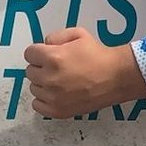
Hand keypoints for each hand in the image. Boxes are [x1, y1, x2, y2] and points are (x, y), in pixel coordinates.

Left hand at [23, 28, 145, 118]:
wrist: (116, 77)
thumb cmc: (98, 55)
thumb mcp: (78, 34)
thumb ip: (56, 36)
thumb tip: (44, 46)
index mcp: (52, 57)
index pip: (29, 54)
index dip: (39, 52)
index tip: (48, 55)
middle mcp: (49, 78)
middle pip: (30, 71)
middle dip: (41, 67)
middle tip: (57, 68)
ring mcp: (53, 97)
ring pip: (34, 88)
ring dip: (43, 83)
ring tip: (60, 81)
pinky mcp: (58, 111)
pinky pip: (37, 105)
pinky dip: (43, 100)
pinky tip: (55, 94)